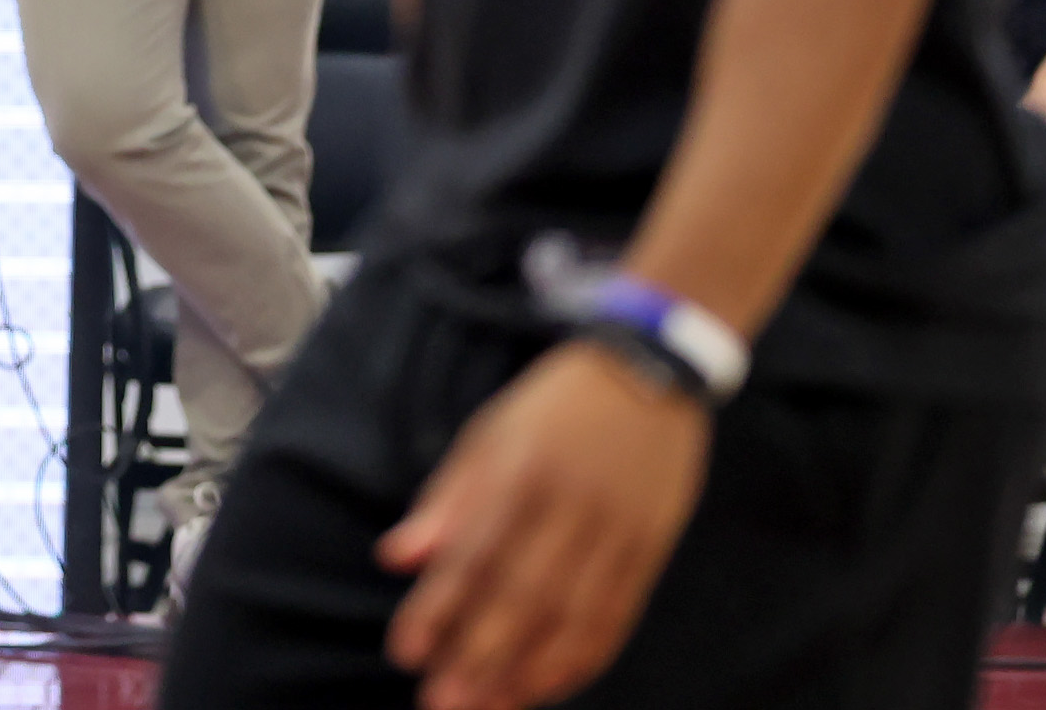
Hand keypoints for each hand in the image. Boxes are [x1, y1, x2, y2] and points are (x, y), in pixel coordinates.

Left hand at [377, 341, 710, 709]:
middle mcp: (572, 502)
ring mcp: (618, 528)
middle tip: (442, 704)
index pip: (473, 552)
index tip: (405, 653)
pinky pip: (617, 616)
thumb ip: (446, 500)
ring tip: (489, 707)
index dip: (437, 608)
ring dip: (528, 673)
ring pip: (571, 617)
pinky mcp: (650, 547)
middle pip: (523, 595)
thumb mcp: (491, 434)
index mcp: (523, 468)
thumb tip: (396, 559)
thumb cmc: (554, 407)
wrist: (650, 370)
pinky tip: (548, 686)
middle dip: (479, 657)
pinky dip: (582, 659)